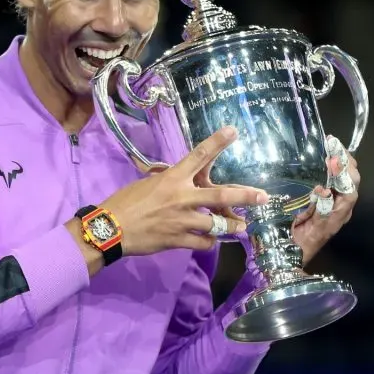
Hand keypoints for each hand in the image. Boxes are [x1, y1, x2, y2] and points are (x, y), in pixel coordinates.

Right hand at [101, 126, 268, 256]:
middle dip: (245, 196)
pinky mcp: (179, 240)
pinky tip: (209, 239)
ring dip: (231, 226)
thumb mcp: (148, 183)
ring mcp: (182, 220)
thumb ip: (170, 183)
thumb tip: (183, 184)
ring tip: (240, 227)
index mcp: (172, 178)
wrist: (110, 228)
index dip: (217, 142)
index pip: (198, 156)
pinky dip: (209, 240)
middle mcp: (181, 197)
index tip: (233, 131)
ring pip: (217, 224)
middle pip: (220, 195)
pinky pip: (204, 242)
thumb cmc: (126, 202)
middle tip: (263, 197)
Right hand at [290, 135, 360, 264]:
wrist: (290, 257)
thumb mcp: (304, 226)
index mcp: (337, 215)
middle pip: (352, 182)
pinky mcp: (327, 203)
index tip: (334, 157)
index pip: (349, 190)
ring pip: (346, 181)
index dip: (344, 173)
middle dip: (346, 161)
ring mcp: (335, 205)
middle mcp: (340, 209)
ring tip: (331, 146)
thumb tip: (324, 189)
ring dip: (341, 163)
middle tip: (332, 144)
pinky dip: (333, 169)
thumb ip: (316, 209)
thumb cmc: (295, 242)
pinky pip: (335, 184)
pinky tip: (324, 159)